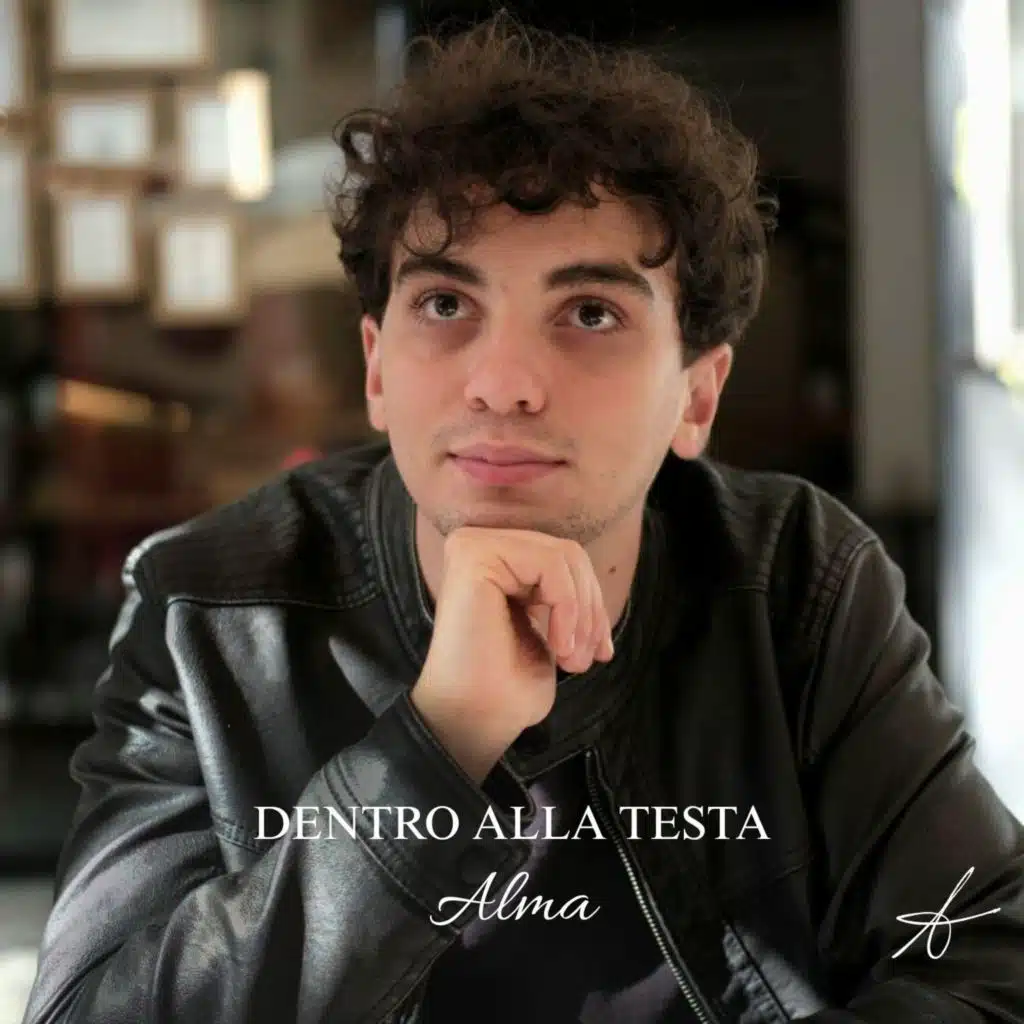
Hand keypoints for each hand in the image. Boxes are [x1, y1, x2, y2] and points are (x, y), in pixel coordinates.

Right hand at [410, 527, 614, 781]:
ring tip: (572, 658)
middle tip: (585, 659)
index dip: (592, 604)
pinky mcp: (473, 555)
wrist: (476, 717)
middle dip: (590, 609)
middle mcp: (478, 546)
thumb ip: (564, 598)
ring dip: (581, 613)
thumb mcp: (549, 631)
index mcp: (495, 563)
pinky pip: (549, 564)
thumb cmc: (508, 686)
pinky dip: (567, 607)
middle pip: (568, 554)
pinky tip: (558, 645)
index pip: (564, 561)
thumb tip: (595, 592)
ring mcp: (472, 546)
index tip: (601, 651)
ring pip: (563, 556)